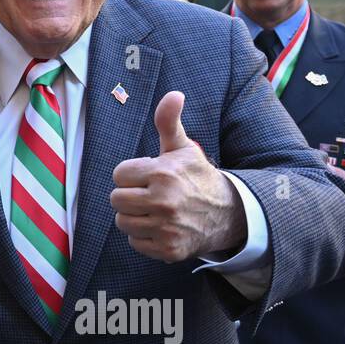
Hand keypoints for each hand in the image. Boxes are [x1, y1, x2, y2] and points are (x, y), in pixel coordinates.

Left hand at [110, 91, 247, 260]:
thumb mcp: (182, 148)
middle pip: (116, 200)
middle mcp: (164, 201)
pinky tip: (161, 227)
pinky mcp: (168, 249)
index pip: (119, 175)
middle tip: (149, 194)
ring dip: (134, 217)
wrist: (227, 214)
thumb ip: (169, 121)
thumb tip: (173, 94)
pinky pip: (135, 243)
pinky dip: (144, 238)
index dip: (131, 175)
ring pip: (123, 222)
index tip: (148, 177)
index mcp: (163, 173)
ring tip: (154, 211)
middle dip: (129, 196)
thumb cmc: (197, 177)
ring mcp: (166, 227)